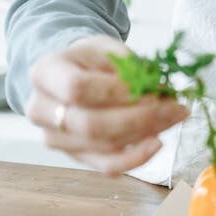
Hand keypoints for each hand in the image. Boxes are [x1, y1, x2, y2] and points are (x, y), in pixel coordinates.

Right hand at [25, 35, 187, 174]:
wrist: (74, 73)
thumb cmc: (92, 59)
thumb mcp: (108, 49)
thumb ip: (130, 68)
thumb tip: (157, 93)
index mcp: (45, 73)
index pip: (76, 88)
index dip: (115, 92)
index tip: (150, 89)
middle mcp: (41, 109)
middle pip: (90, 124)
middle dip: (139, 118)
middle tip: (174, 108)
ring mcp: (54, 138)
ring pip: (103, 146)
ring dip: (146, 134)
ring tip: (173, 117)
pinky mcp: (74, 157)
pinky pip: (106, 166)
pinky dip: (136, 158)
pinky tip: (157, 142)